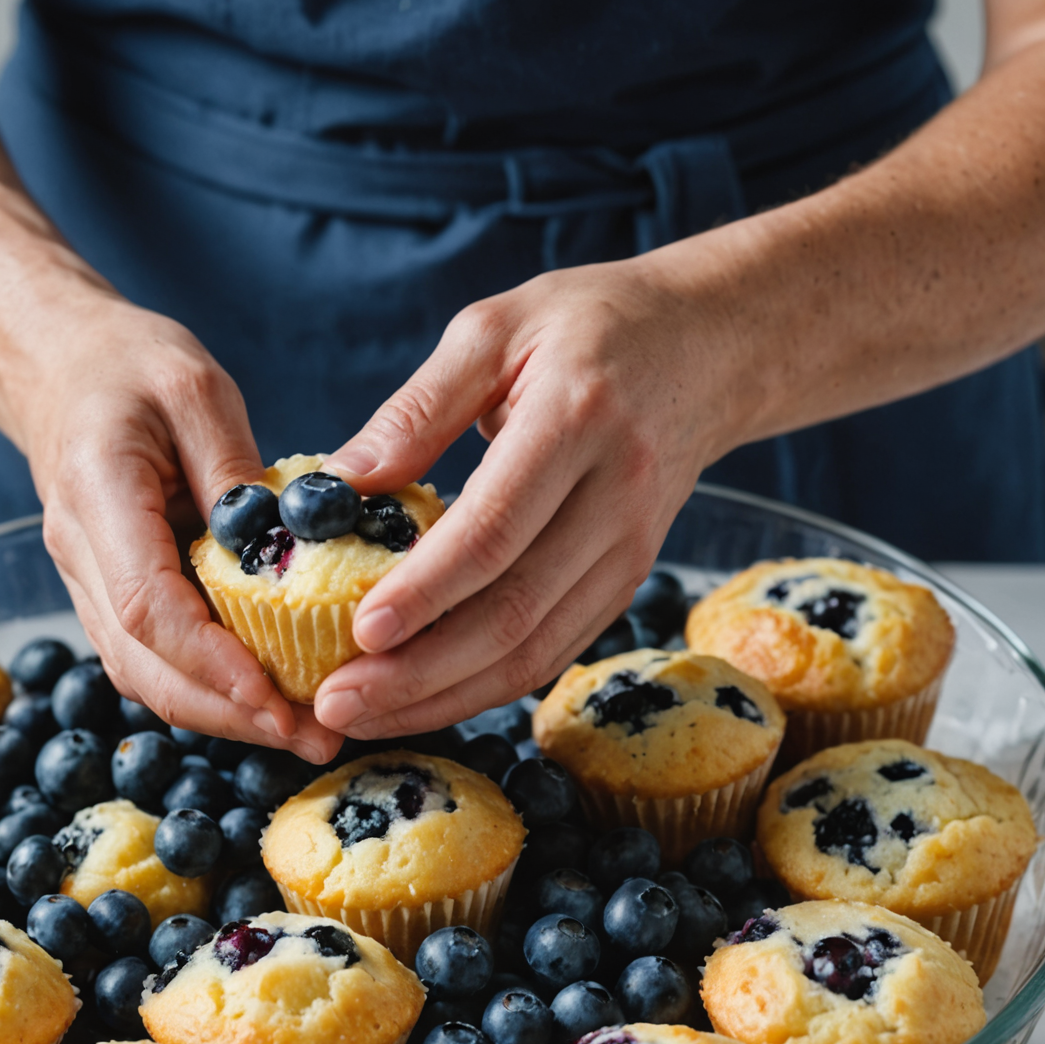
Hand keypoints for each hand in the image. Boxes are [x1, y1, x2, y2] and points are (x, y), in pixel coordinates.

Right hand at [23, 293, 342, 762]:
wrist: (59, 368)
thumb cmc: (128, 365)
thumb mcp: (194, 387)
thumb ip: (235, 469)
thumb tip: (284, 551)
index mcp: (98, 498)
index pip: (149, 607)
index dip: (212, 663)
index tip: (276, 698)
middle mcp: (81, 557)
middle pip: (145, 668)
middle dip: (229, 715)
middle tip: (315, 739)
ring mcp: (89, 585)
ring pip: (146, 678)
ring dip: (223, 717)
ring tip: (305, 734)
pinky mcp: (111, 597)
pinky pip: (155, 662)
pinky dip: (211, 692)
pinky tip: (268, 703)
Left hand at [312, 257, 741, 737]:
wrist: (708, 347)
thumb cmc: (587, 327)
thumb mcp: (494, 329)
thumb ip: (418, 408)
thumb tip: (342, 485)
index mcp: (576, 420)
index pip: (496, 528)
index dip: (427, 590)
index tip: (360, 630)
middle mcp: (616, 496)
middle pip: (514, 610)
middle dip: (419, 672)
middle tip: (336, 703)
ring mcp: (631, 549)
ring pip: (535, 650)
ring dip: (445, 698)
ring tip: (363, 716)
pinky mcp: (628, 581)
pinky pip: (554, 652)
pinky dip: (485, 688)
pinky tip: (422, 701)